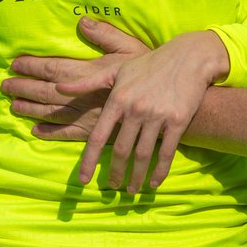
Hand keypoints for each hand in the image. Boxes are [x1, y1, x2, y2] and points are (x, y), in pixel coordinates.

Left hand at [4, 16, 149, 140]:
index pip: (56, 68)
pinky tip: (37, 132)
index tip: (15, 64)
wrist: (177, 98)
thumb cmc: (154, 70)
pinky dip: (52, 134)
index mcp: (96, 72)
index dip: (33, 67)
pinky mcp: (103, 133)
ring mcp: (96, 116)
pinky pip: (72, 136)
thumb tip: (82, 24)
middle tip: (4, 86)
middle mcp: (92, 96)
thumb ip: (105, 37)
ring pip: (56, 114)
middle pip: (49, 93)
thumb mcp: (130, 48)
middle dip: (24, 89)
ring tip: (14, 107)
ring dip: (32, 110)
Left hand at [9, 20, 227, 191]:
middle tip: (112, 187)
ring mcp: (158, 116)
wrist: (189, 57)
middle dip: (115, 173)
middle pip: (120, 151)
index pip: (98, 136)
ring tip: (131, 189)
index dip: (89, 161)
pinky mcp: (178, 121)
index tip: (83, 180)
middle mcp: (136, 110)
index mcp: (118, 99)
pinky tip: (154, 183)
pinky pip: (166, 152)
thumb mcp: (116, 69)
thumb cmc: (149, 63)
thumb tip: (58, 87)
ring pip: (143, 155)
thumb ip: (86, 82)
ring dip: (136, 177)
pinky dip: (159, 171)